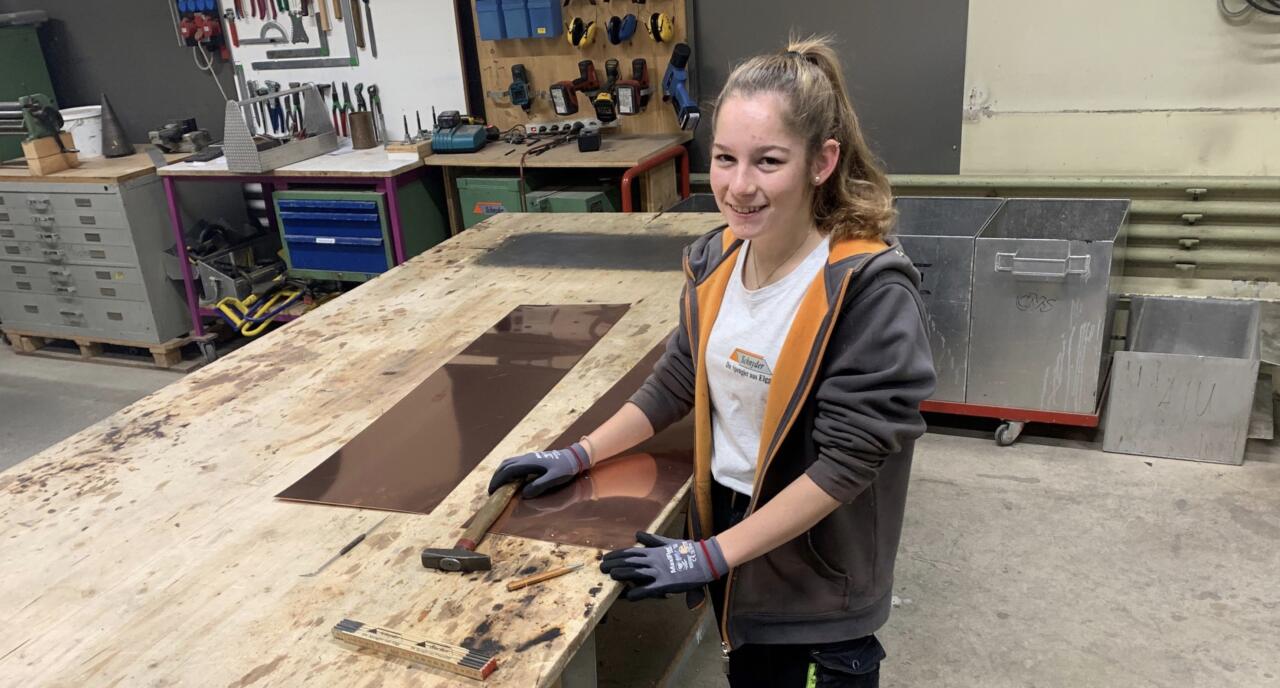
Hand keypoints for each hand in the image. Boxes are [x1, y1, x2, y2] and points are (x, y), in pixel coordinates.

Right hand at [487, 442, 589, 498]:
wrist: (574, 457)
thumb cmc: (565, 469)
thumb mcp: (554, 479)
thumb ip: (539, 486)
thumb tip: (524, 494)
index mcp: (529, 463)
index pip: (507, 471)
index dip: (498, 481)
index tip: (492, 492)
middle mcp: (526, 458)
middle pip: (505, 465)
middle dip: (496, 477)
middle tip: (492, 491)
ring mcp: (529, 457)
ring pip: (509, 462)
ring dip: (501, 473)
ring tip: (498, 486)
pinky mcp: (532, 458)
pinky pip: (515, 463)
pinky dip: (508, 470)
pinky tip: (511, 479)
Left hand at [600, 531, 727, 601]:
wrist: (706, 558)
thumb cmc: (688, 551)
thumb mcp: (668, 543)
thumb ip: (652, 540)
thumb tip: (638, 533)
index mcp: (654, 551)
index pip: (630, 552)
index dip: (617, 555)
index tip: (605, 558)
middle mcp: (653, 560)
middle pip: (629, 561)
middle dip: (614, 564)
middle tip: (601, 567)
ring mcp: (659, 571)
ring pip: (635, 572)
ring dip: (622, 574)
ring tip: (611, 576)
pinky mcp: (667, 583)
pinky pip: (649, 589)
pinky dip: (638, 593)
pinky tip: (629, 596)